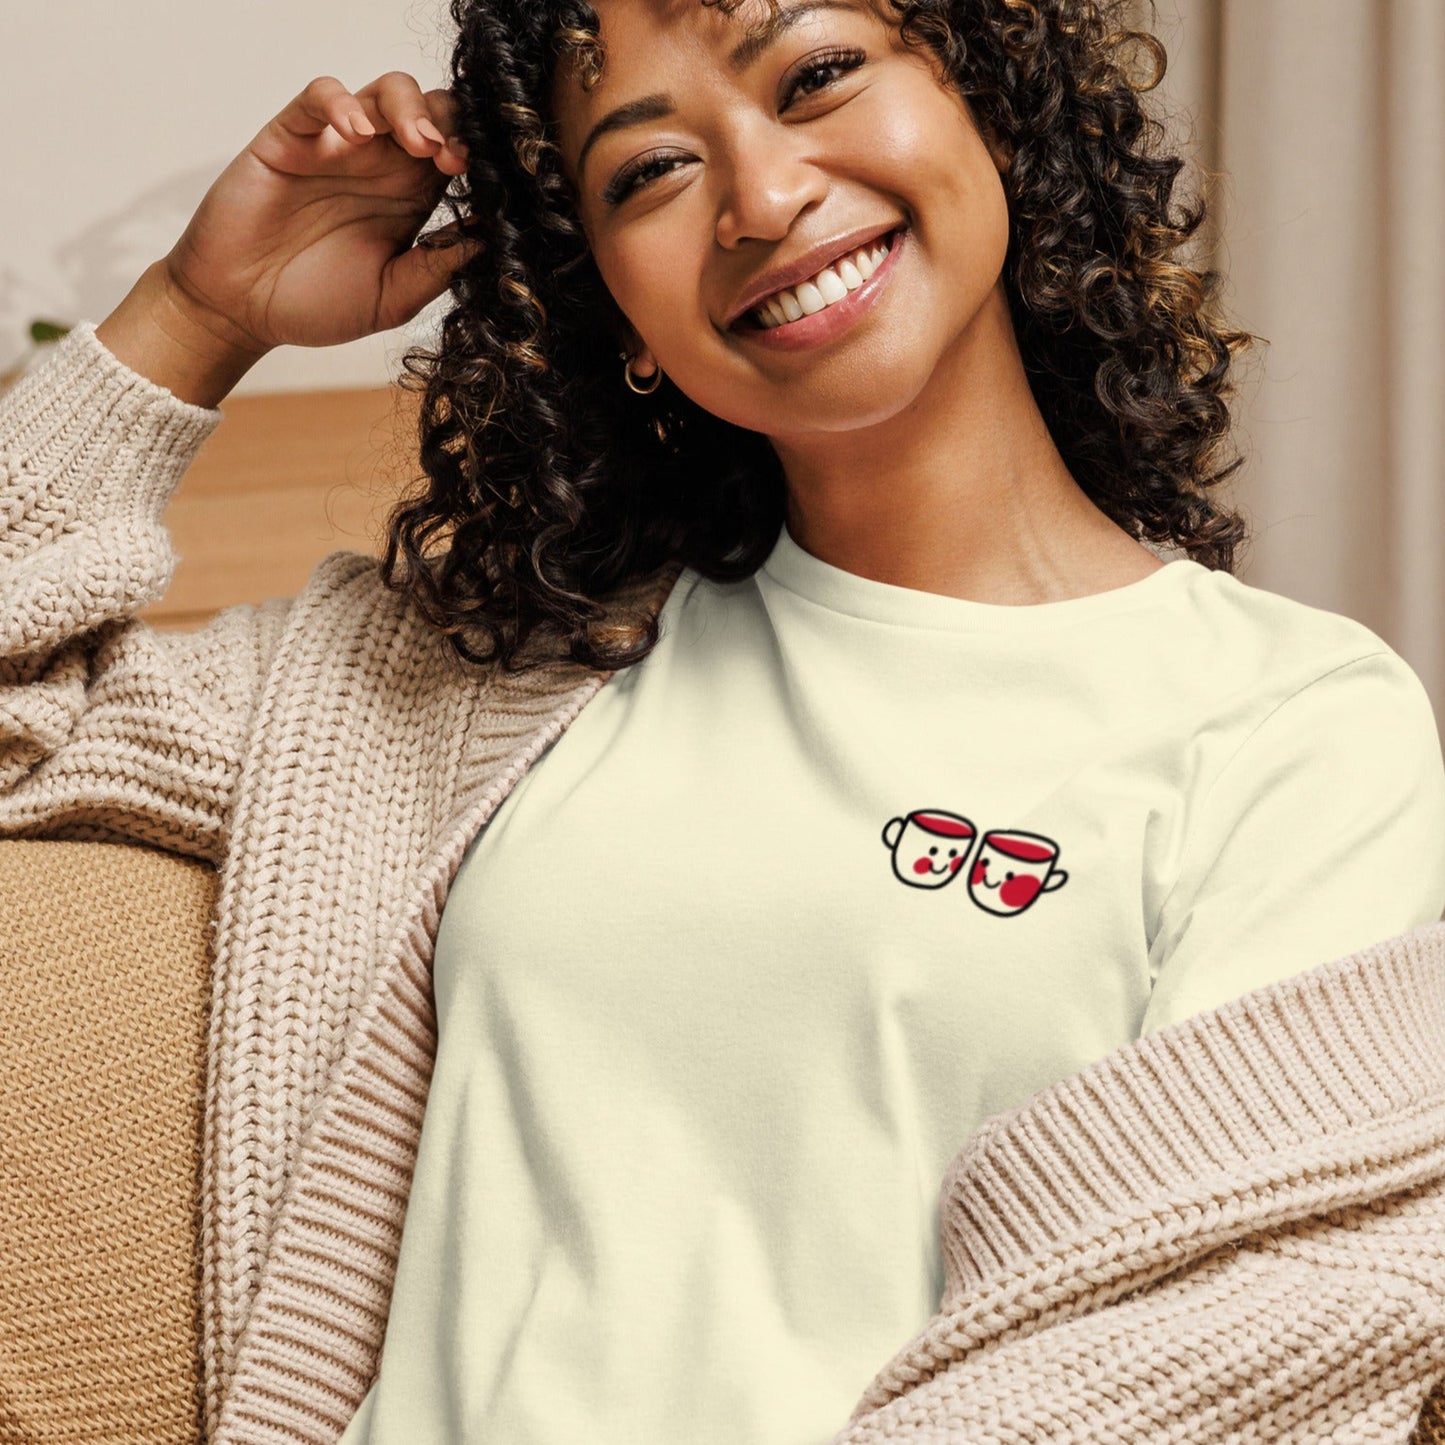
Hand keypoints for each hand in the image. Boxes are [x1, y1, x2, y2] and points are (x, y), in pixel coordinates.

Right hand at [99, 73, 476, 403]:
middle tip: (452, 157)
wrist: (243, 311)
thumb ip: (435, 270)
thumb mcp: (391, 299)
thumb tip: (488, 242)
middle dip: (450, 123)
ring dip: (409, 108)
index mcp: (410, 199)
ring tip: (418, 143)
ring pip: (384, 93)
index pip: (455, 153)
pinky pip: (318, 97)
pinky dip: (341, 103)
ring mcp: (336, 147)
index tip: (484, 178)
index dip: (473, 155)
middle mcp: (380, 165)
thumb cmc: (315, 305)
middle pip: (430, 111)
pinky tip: (355, 133)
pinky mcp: (291, 137)